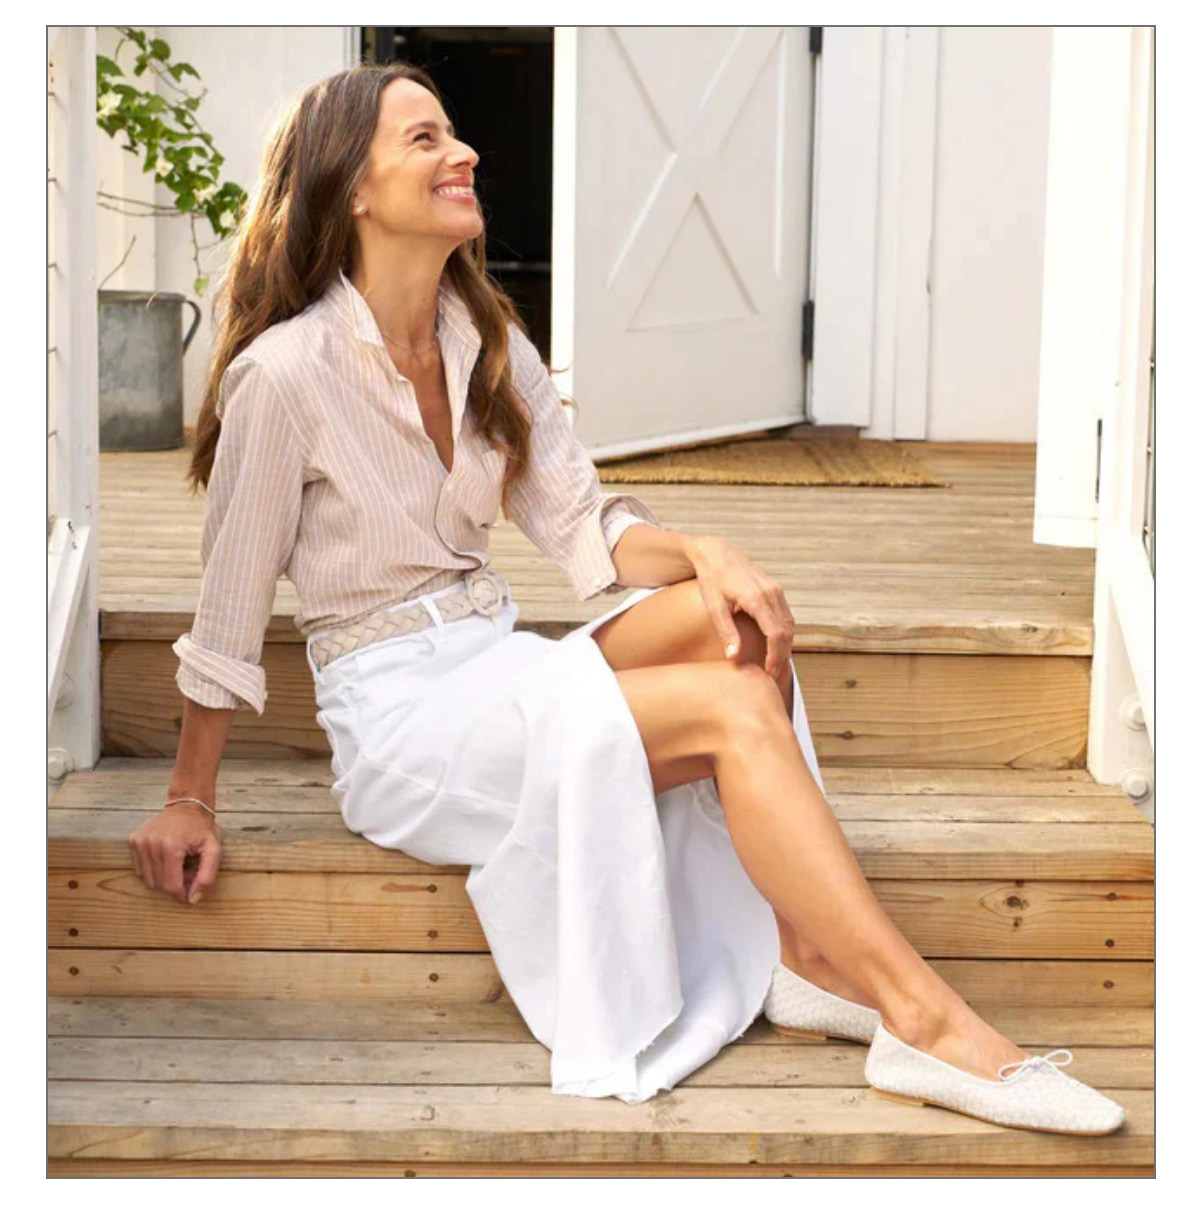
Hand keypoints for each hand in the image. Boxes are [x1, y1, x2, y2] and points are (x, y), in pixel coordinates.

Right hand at [129, 800, 222, 905]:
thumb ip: (207, 875)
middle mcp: (151, 844)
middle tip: (188, 873)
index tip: (190, 896)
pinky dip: (153, 870)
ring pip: (148, 879)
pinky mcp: (133, 841)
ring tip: (178, 865)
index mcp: (171, 847)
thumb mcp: (213, 849)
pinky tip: (166, 859)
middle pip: (159, 884)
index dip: (182, 896)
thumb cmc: (201, 827)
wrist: (187, 804)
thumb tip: (193, 899)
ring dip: (163, 879)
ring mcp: (140, 842)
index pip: (171, 886)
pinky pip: (140, 869)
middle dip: (175, 885)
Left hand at [687, 537, 795, 684]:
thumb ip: (726, 632)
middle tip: (773, 675)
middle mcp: (771, 593)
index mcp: (757, 599)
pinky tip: (776, 645)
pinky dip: (784, 633)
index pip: (775, 634)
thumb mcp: (715, 607)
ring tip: (775, 664)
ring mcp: (776, 590)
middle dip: (782, 656)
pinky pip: (786, 615)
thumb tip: (734, 658)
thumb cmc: (712, 579)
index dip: (775, 656)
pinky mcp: (775, 589)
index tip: (769, 672)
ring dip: (785, 646)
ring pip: (789, 624)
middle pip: (786, 632)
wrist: (716, 553)